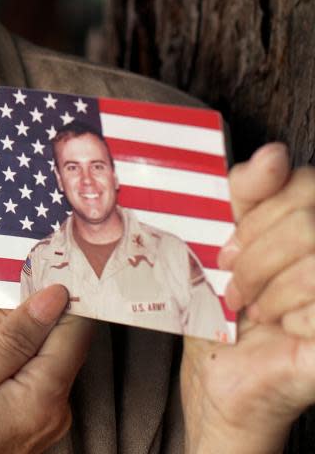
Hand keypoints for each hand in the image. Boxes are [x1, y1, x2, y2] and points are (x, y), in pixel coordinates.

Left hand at [182, 144, 314, 452]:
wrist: (223, 375)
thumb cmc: (224, 302)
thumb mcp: (222, 235)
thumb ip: (246, 191)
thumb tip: (275, 153)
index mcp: (309, 220)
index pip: (302, 182)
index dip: (259, 212)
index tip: (226, 247)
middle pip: (307, 221)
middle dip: (257, 254)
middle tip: (233, 284)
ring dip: (270, 288)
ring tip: (252, 308)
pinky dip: (291, 316)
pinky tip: (281, 329)